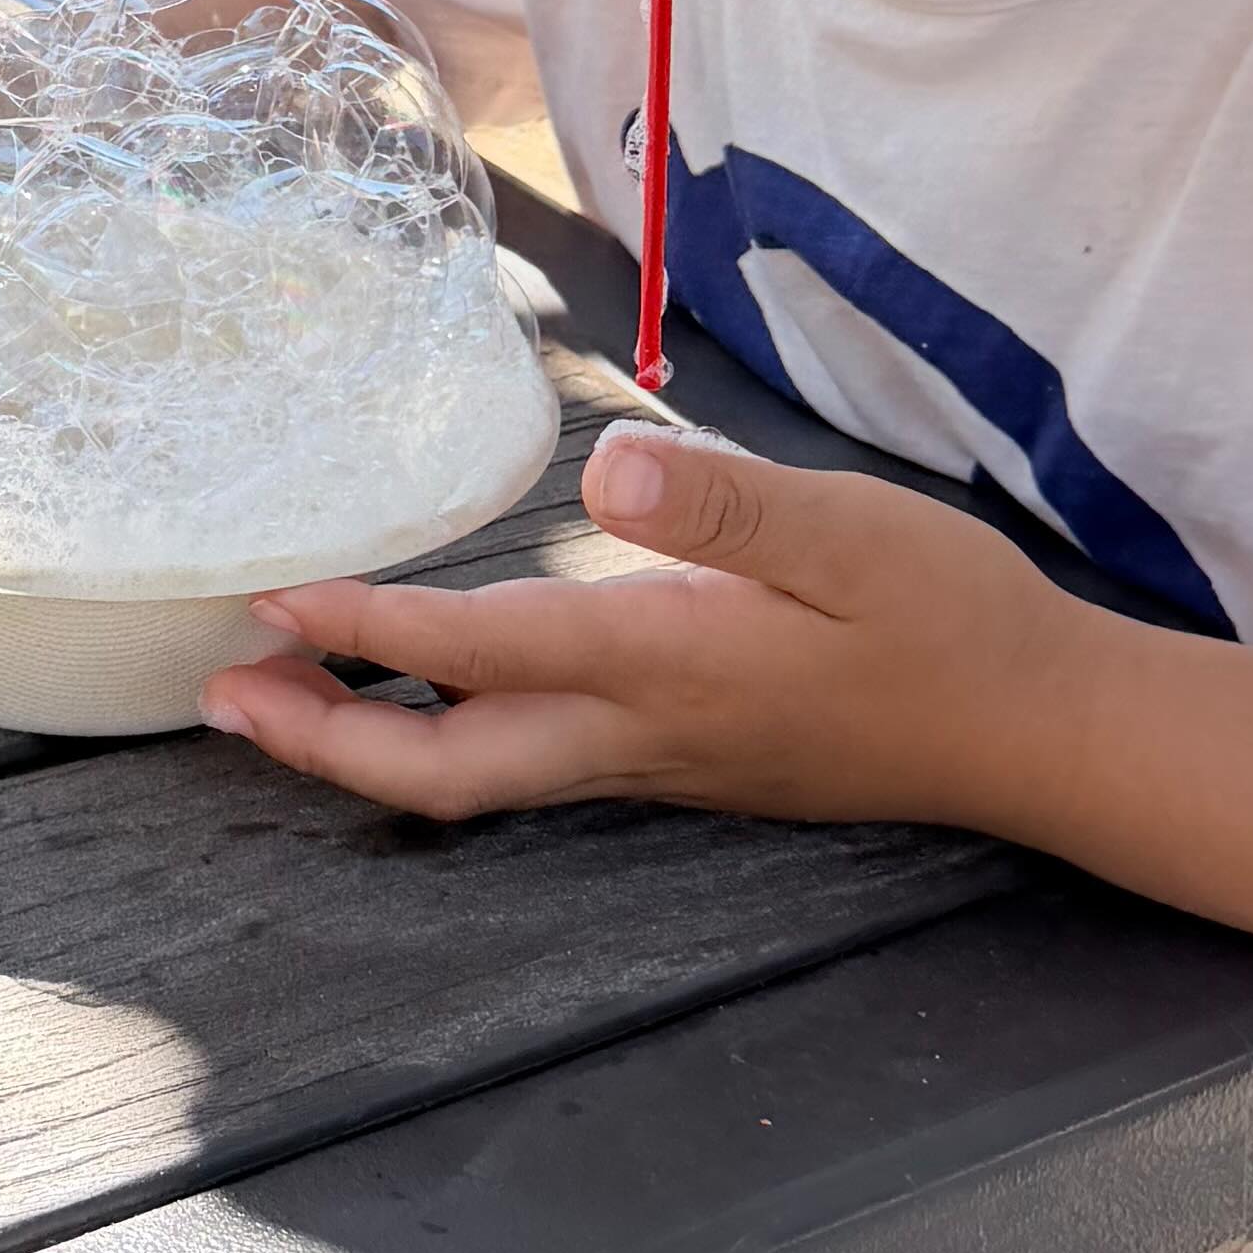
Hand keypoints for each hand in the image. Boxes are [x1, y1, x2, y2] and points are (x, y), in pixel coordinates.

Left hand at [199, 423, 1072, 828]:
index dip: (368, 626)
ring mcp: (656, 764)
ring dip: (364, 748)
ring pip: (477, 781)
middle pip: (444, 768)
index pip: (483, 650)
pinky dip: (438, 744)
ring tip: (275, 704)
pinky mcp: (676, 765)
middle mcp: (641, 734)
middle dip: (320, 739)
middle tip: (218, 696)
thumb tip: (619, 470)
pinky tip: (414, 701)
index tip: (273, 599)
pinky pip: (525, 773)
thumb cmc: (949, 618)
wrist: (1034, 731)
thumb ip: (730, 503)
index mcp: (669, 663)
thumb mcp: (853, 530)